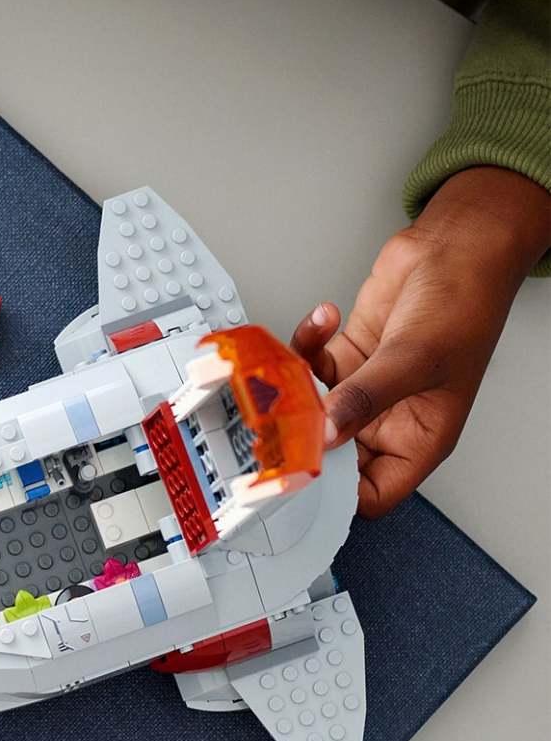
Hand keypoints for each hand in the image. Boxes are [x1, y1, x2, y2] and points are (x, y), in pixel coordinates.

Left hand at [291, 167, 547, 516]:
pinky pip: (309, 368)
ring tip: (301, 357)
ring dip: (297, 384)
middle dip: (301, 434)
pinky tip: (324, 320)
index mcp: (419, 438)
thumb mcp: (415, 358)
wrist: (458, 246)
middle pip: (330, 452)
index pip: (371, 493)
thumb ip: (366, 397)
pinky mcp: (347, 358)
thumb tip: (325, 434)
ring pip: (311, 408)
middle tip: (275, 418)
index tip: (298, 476)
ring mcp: (365, 389)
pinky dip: (306, 346)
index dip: (335, 494)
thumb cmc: (465, 302)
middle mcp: (389, 419)